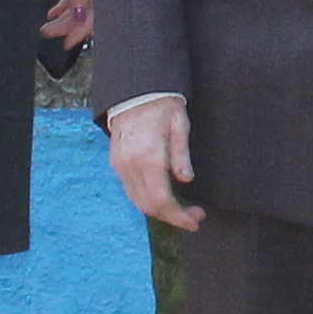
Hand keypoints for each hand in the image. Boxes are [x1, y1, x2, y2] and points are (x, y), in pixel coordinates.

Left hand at [43, 0, 94, 46]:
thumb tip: (81, 18)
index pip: (98, 13)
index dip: (83, 30)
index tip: (66, 43)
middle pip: (87, 13)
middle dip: (67, 26)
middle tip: (47, 33)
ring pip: (77, 6)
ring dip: (62, 18)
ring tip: (45, 27)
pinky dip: (61, 6)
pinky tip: (51, 14)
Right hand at [108, 94, 199, 229]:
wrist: (134, 92)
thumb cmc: (163, 105)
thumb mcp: (180, 124)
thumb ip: (181, 154)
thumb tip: (185, 180)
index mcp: (148, 155)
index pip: (161, 198)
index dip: (178, 216)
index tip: (196, 222)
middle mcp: (130, 164)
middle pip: (148, 206)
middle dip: (173, 217)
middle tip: (195, 216)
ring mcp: (120, 165)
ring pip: (138, 201)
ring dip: (160, 211)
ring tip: (184, 210)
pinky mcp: (116, 163)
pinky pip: (131, 191)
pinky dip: (149, 200)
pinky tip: (166, 198)